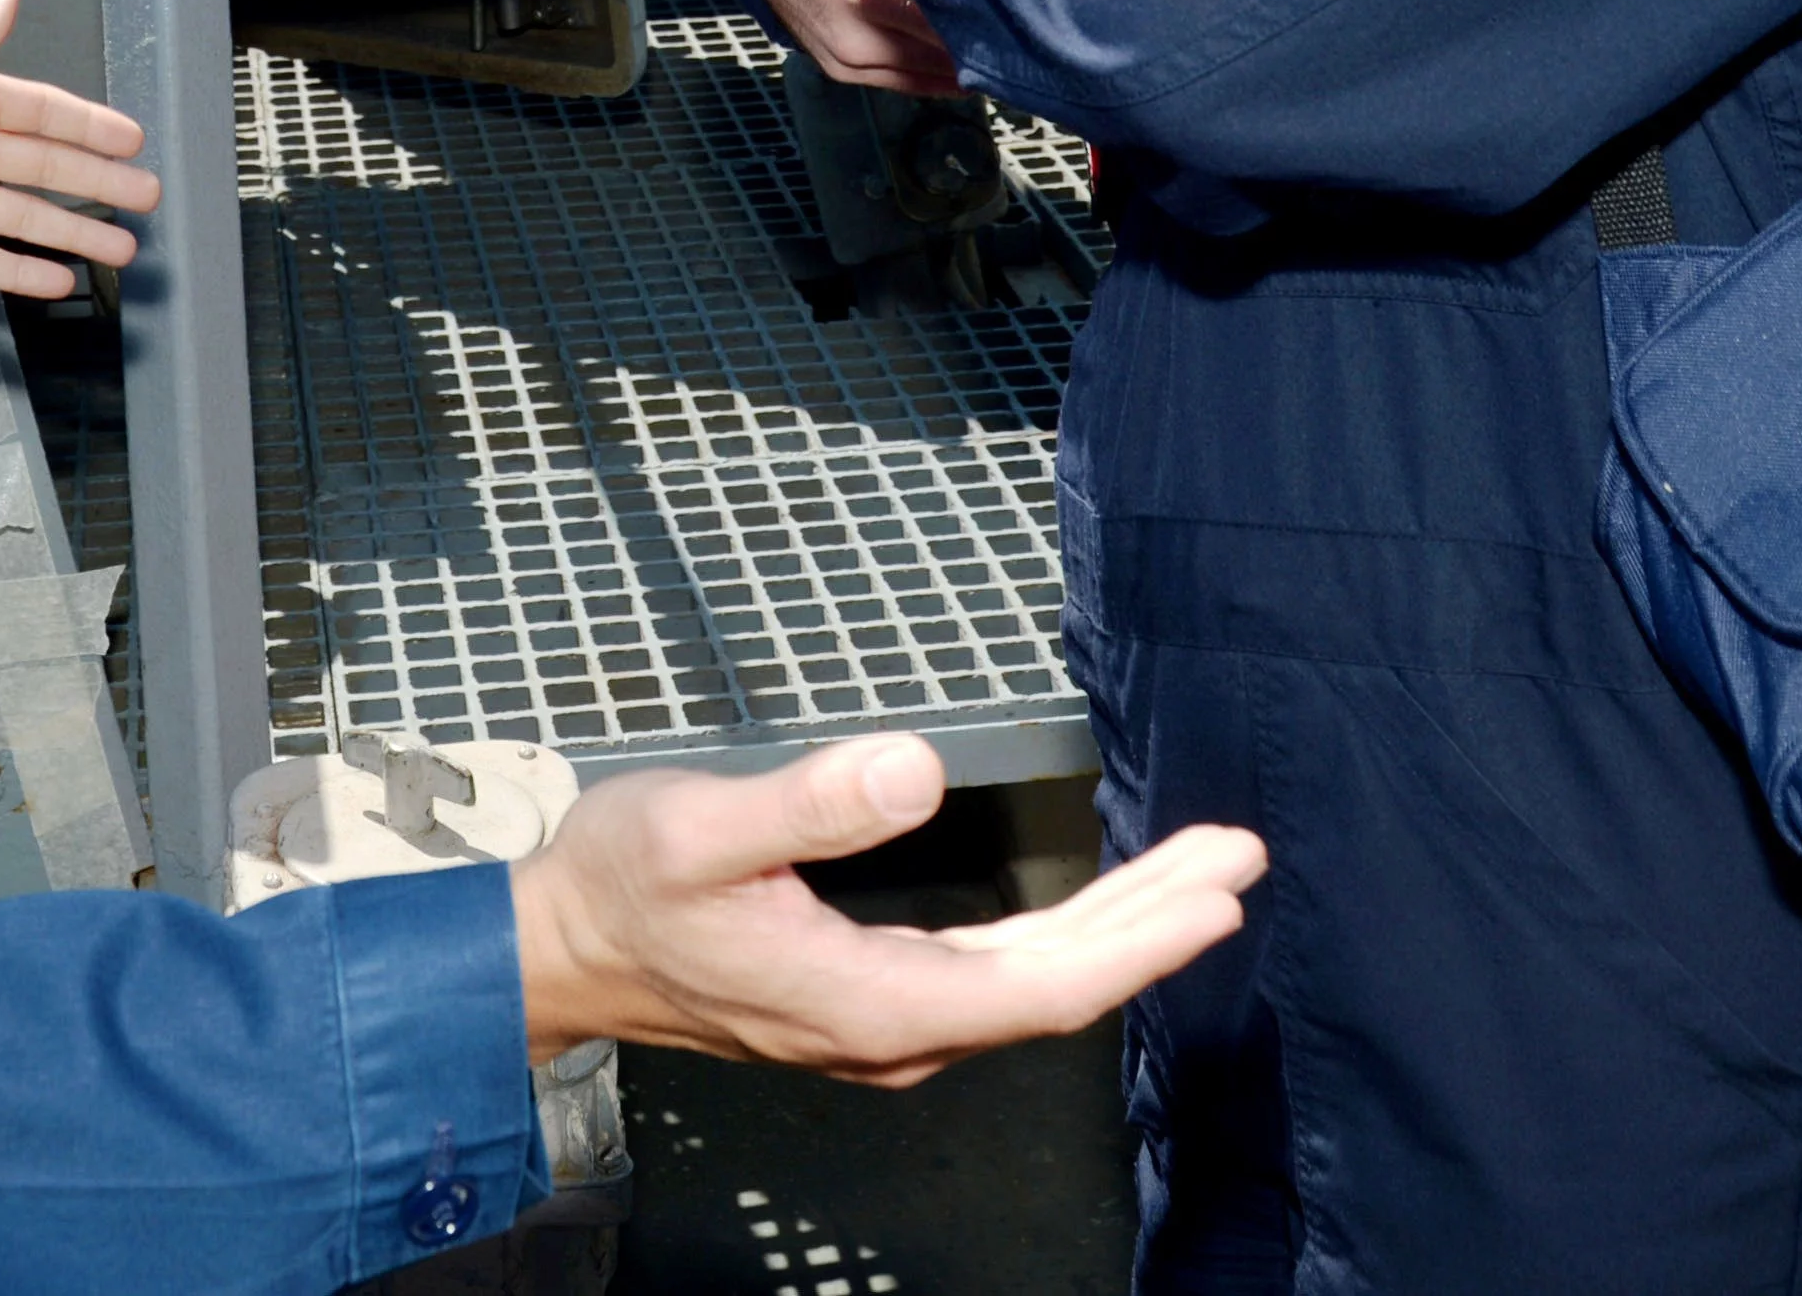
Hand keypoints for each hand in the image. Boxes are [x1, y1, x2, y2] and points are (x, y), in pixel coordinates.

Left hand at [0, 0, 157, 300]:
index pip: (44, 112)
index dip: (91, 125)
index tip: (132, 138)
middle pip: (49, 166)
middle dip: (102, 181)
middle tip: (144, 193)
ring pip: (28, 217)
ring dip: (77, 231)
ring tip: (120, 246)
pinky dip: (24, 272)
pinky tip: (57, 277)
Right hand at [510, 736, 1261, 1084]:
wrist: (562, 949)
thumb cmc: (622, 885)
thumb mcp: (701, 827)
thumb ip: (809, 803)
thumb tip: (914, 772)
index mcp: (864, 1000)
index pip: (1040, 986)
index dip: (1139, 942)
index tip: (1217, 890)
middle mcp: (890, 1029)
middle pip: (1056, 986)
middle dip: (1155, 922)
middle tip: (1239, 856)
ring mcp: (882, 1022)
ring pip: (1033, 982)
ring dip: (1120, 928)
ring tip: (1196, 870)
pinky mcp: (870, 999)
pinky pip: (997, 976)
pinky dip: (1066, 939)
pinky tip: (1098, 909)